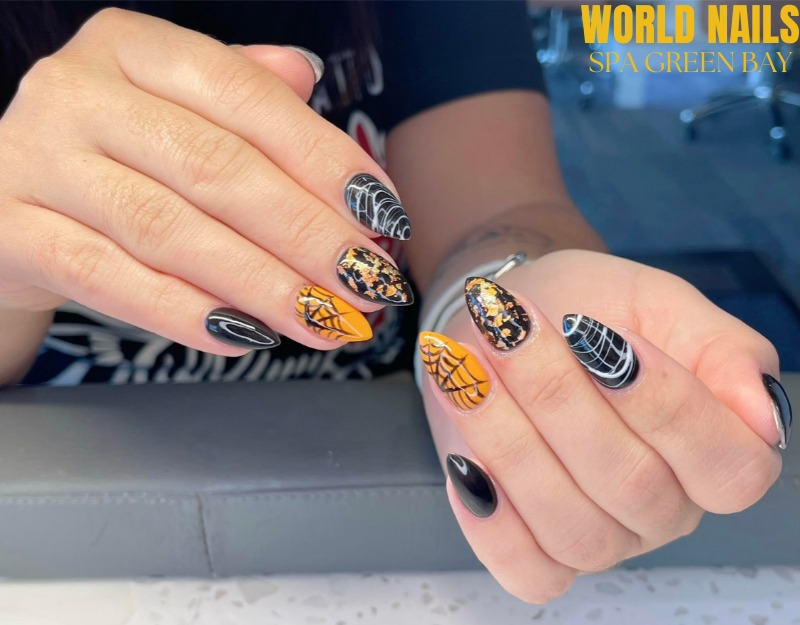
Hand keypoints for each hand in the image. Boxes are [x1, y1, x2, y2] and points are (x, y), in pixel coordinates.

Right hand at [0, 8, 412, 354]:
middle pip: (217, 169)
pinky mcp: (10, 230)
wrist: (9, 199)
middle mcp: (77, 90)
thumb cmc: (118, 156)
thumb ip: (241, 91)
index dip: (324, 162)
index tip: (382, 217)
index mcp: (131, 47)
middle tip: (365, 284)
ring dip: (262, 285)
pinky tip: (245, 335)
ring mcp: (34, 159)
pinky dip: (185, 312)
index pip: (246, 99)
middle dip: (306, 235)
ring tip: (323, 320)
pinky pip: (111, 279)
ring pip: (171, 230)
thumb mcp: (173, 107)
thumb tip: (306, 74)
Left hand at [419, 249, 789, 602]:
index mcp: (713, 452)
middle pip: (632, 484)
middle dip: (560, 397)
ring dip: (509, 440)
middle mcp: (664, 508)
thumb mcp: (660, 303)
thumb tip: (763, 414)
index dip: (665, 404)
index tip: (598, 333)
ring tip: (470, 370)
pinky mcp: (537, 549)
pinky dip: (491, 522)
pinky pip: (528, 572)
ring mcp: (603, 538)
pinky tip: (463, 459)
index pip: (728, 467)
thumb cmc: (589, 307)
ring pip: (572, 524)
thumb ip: (720, 349)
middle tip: (511, 329)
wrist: (511, 319)